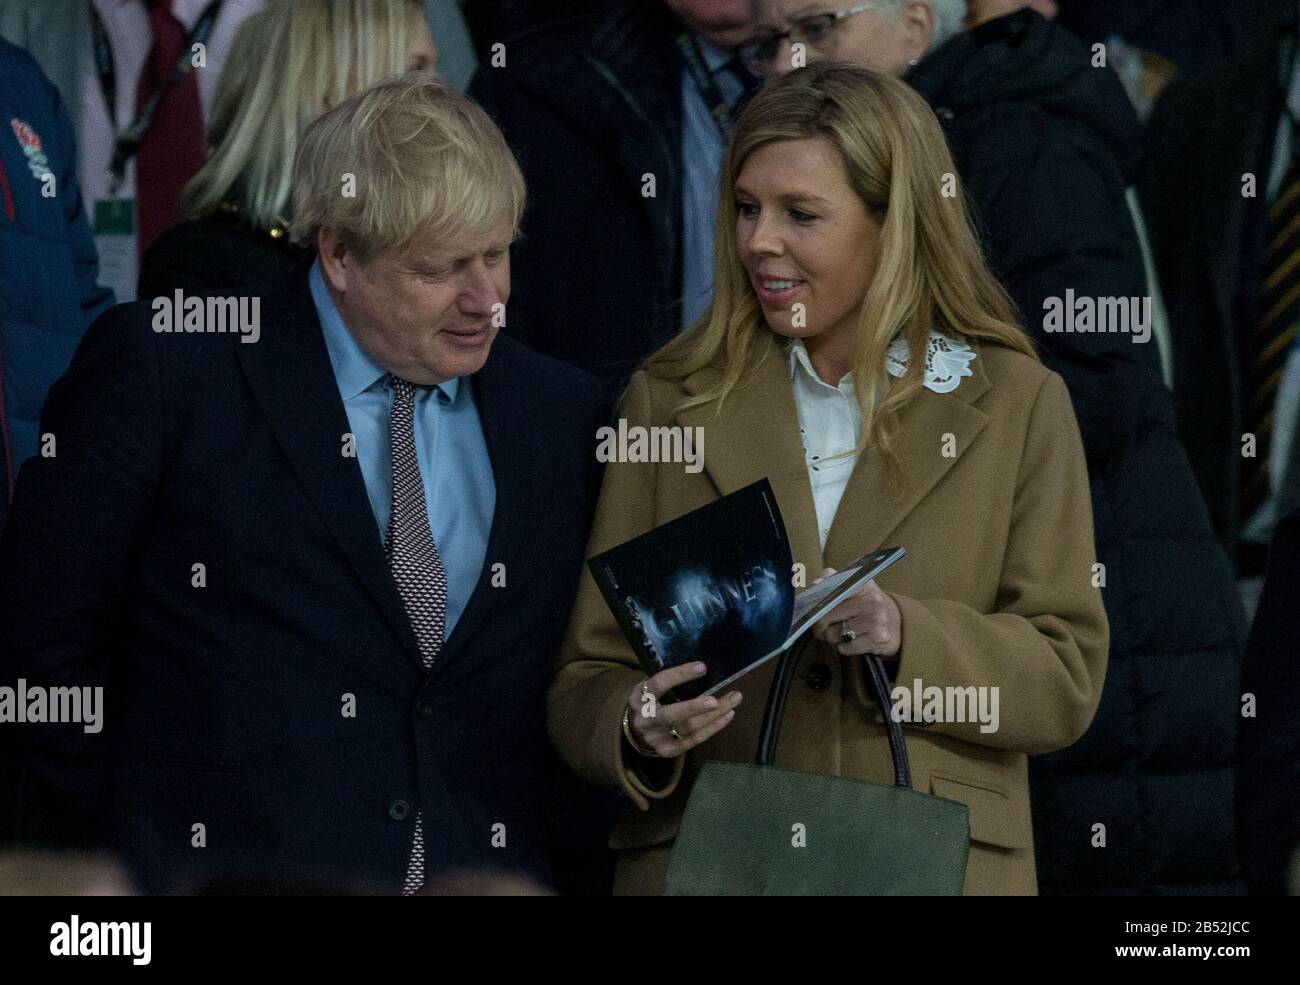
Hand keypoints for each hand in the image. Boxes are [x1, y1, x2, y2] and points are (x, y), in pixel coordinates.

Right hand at [625, 662, 741, 757]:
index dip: (680, 675)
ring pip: (688, 728)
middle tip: (715, 700)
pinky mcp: (668, 750)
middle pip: (671, 715)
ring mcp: (657, 738)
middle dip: (694, 707)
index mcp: (639, 698)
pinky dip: (713, 727)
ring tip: (734, 699)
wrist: (635, 733)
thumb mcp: (650, 689)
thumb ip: (668, 682)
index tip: (702, 667)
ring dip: (714, 715)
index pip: (659, 684)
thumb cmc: (649, 703)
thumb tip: (702, 669)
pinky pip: (694, 740)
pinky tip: (727, 715)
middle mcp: (646, 720)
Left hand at [811, 567, 901, 657]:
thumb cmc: (865, 604)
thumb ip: (830, 580)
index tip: (814, 609)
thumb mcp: (852, 586)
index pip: (830, 592)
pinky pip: (845, 648)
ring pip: (833, 635)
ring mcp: (876, 622)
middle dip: (820, 625)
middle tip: (823, 625)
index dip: (817, 603)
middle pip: (826, 617)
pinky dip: (843, 647)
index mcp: (863, 585)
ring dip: (831, 637)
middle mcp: (871, 601)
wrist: (896, 623)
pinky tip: (851, 640)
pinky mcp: (877, 640)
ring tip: (839, 631)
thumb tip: (815, 584)